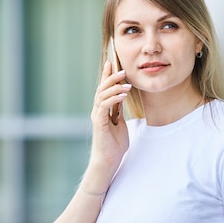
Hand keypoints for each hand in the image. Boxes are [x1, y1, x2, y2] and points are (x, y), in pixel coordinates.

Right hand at [88, 60, 131, 179]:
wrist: (108, 161)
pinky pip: (104, 106)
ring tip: (126, 82)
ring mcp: (97, 116)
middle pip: (102, 88)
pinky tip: (122, 94)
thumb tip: (122, 100)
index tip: (112, 62)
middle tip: (122, 68)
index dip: (107, 75)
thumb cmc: (114, 145)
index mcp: (102, 110)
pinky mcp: (99, 123)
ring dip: (114, 87)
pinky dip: (113, 98)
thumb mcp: (120, 124)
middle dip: (111, 76)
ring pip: (102, 95)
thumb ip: (119, 112)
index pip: (104, 88)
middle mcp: (97, 111)